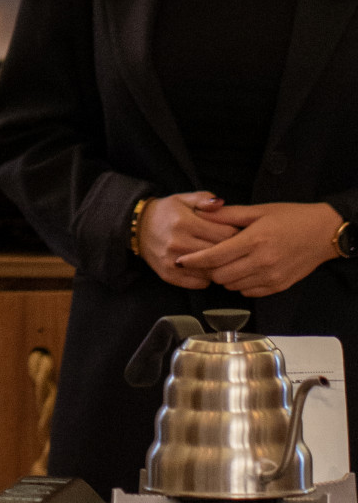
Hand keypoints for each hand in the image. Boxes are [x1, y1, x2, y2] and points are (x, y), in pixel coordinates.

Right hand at [136, 192, 235, 287]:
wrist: (137, 227)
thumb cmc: (166, 212)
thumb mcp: (183, 198)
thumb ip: (204, 199)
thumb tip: (221, 203)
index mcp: (185, 222)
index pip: (225, 233)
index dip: (236, 233)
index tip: (236, 232)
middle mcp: (178, 243)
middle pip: (220, 253)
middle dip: (231, 250)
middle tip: (234, 247)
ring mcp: (173, 261)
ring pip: (212, 271)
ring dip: (219, 266)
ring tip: (221, 258)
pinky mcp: (169, 275)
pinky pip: (200, 283)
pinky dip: (207, 277)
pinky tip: (206, 267)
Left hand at [175, 200, 342, 299]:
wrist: (322, 233)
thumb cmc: (291, 218)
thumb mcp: (259, 210)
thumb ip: (228, 215)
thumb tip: (202, 213)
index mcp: (254, 240)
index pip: (215, 256)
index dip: (194, 260)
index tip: (180, 259)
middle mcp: (261, 262)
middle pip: (220, 275)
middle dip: (208, 268)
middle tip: (204, 259)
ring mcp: (270, 277)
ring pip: (232, 286)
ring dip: (223, 277)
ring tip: (224, 263)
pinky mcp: (278, 287)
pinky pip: (248, 292)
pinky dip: (239, 284)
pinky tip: (242, 270)